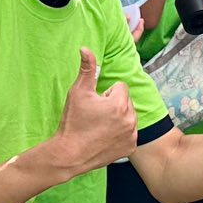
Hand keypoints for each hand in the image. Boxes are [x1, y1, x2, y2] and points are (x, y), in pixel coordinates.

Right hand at [52, 49, 137, 174]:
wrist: (70, 154)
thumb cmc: (73, 121)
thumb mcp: (78, 92)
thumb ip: (87, 69)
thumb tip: (86, 48)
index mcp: (120, 103)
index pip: (120, 87)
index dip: (106, 94)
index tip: (95, 104)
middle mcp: (130, 119)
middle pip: (126, 101)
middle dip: (114, 105)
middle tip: (96, 116)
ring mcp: (132, 135)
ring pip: (129, 116)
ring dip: (119, 118)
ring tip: (100, 126)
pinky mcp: (130, 147)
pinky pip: (130, 132)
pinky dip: (121, 133)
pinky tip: (105, 137)